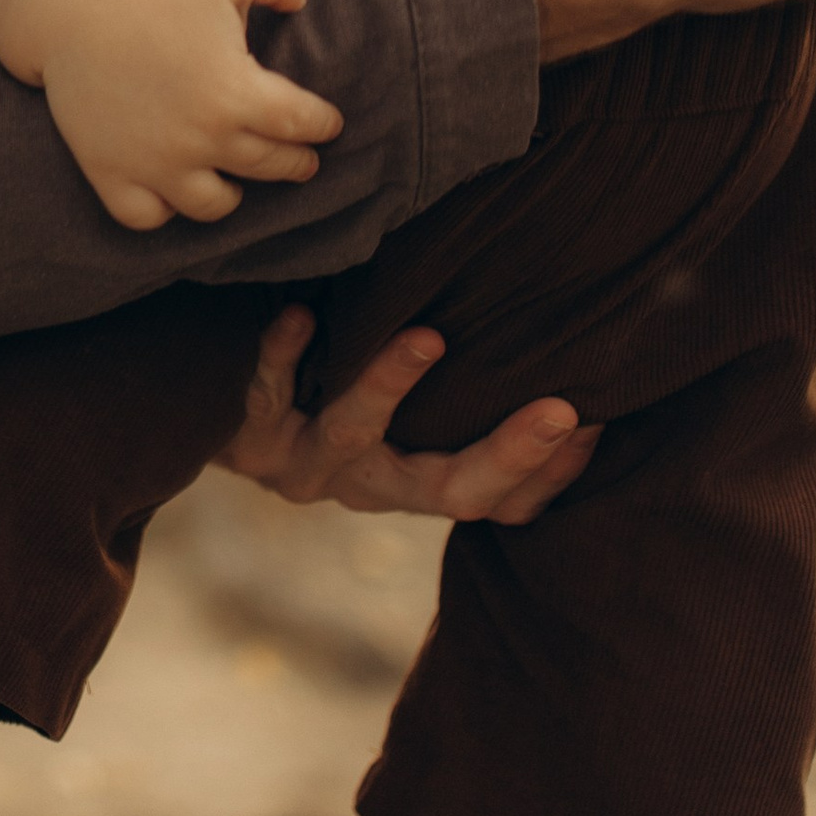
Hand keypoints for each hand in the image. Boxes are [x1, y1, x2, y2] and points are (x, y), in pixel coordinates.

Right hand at [0, 0, 340, 229]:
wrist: (74, 4)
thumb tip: (301, 2)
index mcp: (237, 91)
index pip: (302, 125)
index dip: (322, 124)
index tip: (327, 124)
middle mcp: (201, 138)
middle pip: (269, 166)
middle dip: (295, 162)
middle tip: (302, 158)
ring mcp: (154, 164)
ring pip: (215, 205)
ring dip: (234, 194)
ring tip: (237, 182)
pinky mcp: (111, 174)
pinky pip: (149, 217)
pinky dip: (165, 210)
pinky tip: (174, 191)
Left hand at [212, 305, 600, 522]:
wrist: (218, 412)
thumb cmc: (336, 386)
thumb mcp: (411, 403)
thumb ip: (472, 376)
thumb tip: (573, 323)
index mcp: (419, 482)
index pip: (503, 501)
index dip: (550, 473)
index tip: (597, 418)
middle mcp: (371, 487)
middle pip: (450, 491)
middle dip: (510, 455)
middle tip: (561, 411)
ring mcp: (309, 468)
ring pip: (353, 437)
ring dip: (389, 385)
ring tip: (426, 337)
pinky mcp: (251, 439)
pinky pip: (267, 398)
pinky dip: (282, 356)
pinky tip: (297, 314)